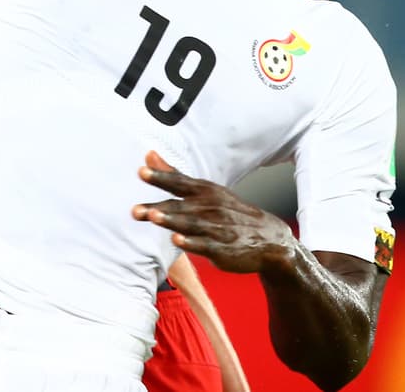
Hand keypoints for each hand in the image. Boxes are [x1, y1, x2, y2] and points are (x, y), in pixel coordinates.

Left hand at [132, 150, 294, 273]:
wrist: (269, 239)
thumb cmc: (229, 212)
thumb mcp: (205, 190)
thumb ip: (174, 175)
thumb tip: (149, 155)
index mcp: (205, 191)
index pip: (179, 182)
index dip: (160, 178)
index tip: (141, 172)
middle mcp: (210, 207)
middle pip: (179, 206)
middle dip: (157, 207)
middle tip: (135, 210)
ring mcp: (217, 229)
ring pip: (190, 224)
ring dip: (171, 221)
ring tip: (153, 216)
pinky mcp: (222, 249)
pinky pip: (204, 245)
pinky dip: (191, 243)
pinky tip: (176, 241)